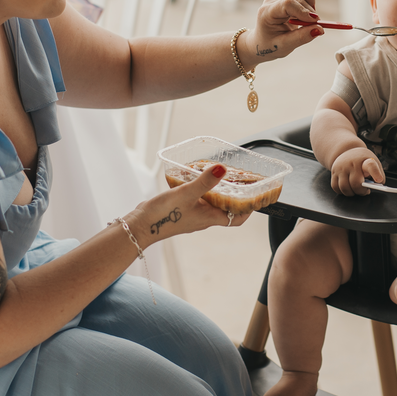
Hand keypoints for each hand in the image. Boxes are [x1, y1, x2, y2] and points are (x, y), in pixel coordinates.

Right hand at [130, 164, 250, 245]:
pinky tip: (198, 180)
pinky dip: (203, 191)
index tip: (256, 196)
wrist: (140, 226)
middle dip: (236, 197)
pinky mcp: (182, 211)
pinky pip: (199, 201)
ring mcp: (193, 215)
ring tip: (223, 176)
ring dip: (219, 193)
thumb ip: (204, 181)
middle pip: (226, 210)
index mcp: (209, 218)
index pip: (237, 219)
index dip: (249, 210)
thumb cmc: (163, 214)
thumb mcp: (186, 193)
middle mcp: (204, 218)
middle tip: (241, 181)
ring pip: (212, 205)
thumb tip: (223, 169)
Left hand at [242, 0, 323, 67]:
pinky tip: (306, 13)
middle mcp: (272, 1)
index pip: (287, 4)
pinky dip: (308, 0)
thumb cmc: (270, 45)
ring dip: (309, 2)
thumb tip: (320, 29)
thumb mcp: (284, 46)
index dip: (303, 11)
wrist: (261, 42)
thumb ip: (302, 37)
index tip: (315, 22)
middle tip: (315, 26)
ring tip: (309, 18)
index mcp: (267, 13)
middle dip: (310, 11)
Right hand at [330, 147, 384, 195]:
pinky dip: (342, 191)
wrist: (347, 150)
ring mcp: (341, 167)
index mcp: (365, 160)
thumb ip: (378, 174)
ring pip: (344, 188)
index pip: (371, 166)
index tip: (379, 180)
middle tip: (365, 191)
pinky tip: (347, 188)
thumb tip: (378, 185)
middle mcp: (352, 163)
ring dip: (351, 193)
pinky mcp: (333, 172)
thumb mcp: (374, 162)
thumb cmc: (363, 160)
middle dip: (361, 191)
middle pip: (356, 183)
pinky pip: (335, 187)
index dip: (375, 174)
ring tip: (356, 190)